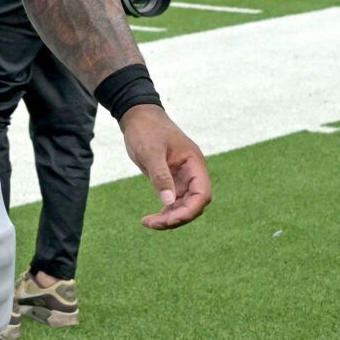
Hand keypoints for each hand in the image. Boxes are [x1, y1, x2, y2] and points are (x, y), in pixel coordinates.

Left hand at [119, 104, 211, 228]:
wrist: (137, 116)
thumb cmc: (146, 129)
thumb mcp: (151, 152)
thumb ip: (161, 176)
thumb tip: (168, 202)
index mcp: (194, 163)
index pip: (202, 194)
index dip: (190, 210)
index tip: (170, 219)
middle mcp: (192, 173)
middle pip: (194, 204)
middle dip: (177, 217)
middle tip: (153, 223)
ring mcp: (182, 177)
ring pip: (183, 206)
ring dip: (169, 218)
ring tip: (148, 222)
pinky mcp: (171, 180)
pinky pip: (173, 202)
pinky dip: (164, 212)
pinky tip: (150, 219)